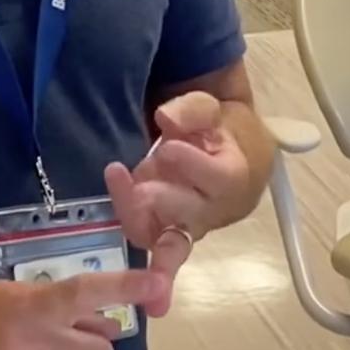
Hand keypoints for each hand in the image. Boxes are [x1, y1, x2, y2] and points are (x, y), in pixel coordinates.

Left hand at [102, 92, 252, 317]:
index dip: (193, 166)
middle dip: (166, 201)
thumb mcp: (210, 109)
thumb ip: (193, 110)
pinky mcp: (161, 232)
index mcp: (233, 179)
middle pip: (192, 216)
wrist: (217, 157)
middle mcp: (211, 211)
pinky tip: (115, 181)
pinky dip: (127, 220)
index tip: (168, 148)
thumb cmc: (215, 132)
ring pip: (166, 240)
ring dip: (138, 218)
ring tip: (120, 182)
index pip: (219, 179)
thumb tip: (167, 120)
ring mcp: (184, 227)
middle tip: (142, 188)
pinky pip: (145, 237)